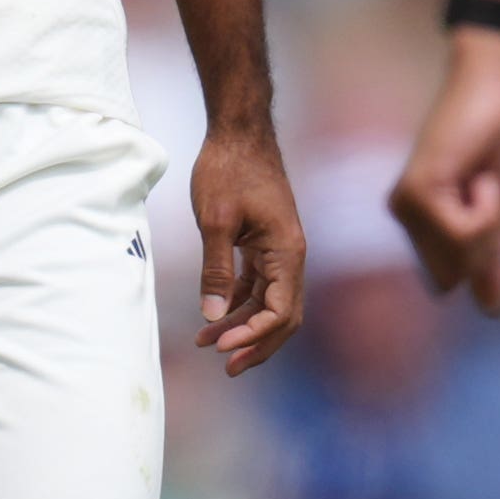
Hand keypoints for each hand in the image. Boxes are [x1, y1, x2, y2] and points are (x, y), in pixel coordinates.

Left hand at [191, 121, 303, 376]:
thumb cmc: (228, 168)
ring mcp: (279, 250)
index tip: (221, 348)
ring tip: (208, 346)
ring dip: (243, 326)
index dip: (254, 335)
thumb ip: (215, 269)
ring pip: (268, 302)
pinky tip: (214, 317)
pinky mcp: (264, 243)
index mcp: (287, 251)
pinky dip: (238, 303)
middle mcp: (291, 255)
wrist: (238, 131)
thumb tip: (213, 315)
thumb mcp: (214, 220)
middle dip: (256, 343)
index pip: (281, 311)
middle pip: (282, 315)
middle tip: (226, 367)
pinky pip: (257, 285)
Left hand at [391, 35, 499, 313]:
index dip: (483, 258)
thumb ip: (491, 258)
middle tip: (487, 191)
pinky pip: (462, 233)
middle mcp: (406, 218)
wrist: (497, 89)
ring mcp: (407, 206)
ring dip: (488, 223)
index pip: (450, 281)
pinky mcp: (417, 191)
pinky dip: (485, 209)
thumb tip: (490, 310)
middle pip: (453, 277)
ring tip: (481, 179)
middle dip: (485, 244)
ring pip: (458, 258)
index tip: (490, 206)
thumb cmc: (499, 140)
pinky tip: (477, 176)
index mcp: (421, 224)